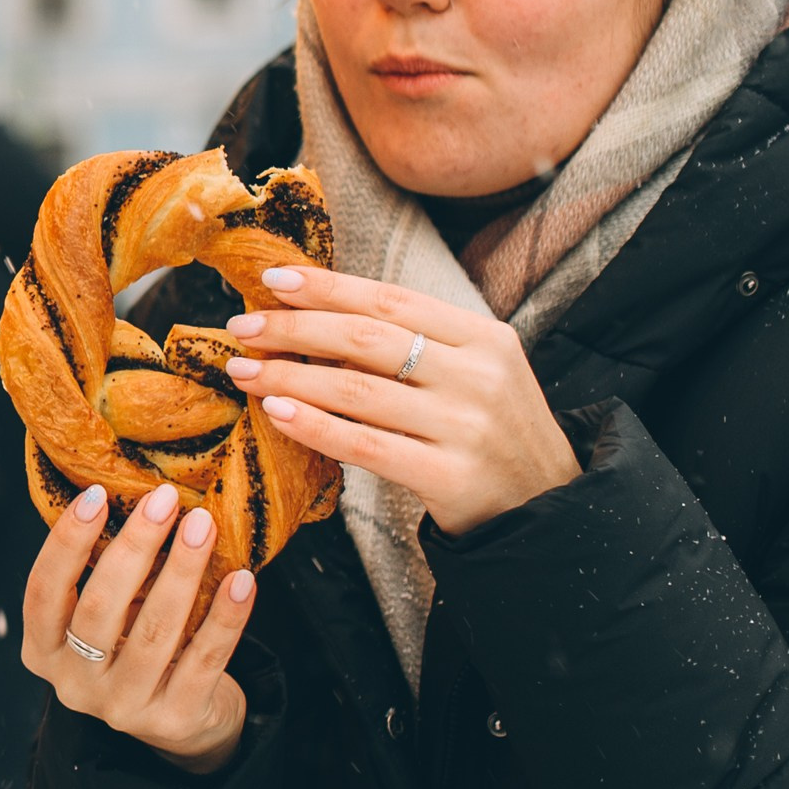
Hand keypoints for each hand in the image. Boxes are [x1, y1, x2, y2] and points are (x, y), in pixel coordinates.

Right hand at [20, 482, 256, 773]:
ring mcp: (124, 707)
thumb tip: (137, 500)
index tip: (97, 494)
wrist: (178, 721)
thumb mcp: (103, 621)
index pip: (43, 590)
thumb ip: (105, 577)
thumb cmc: (133, 649)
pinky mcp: (174, 719)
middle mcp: (75, 684)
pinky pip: (204, 660)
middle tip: (165, 500)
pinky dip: (225, 617)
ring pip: (154, 631)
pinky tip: (240, 580)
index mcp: (44, 651)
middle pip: (99, 608)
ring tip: (202, 526)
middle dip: (134, 546)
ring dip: (182, 571)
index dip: (67, 541)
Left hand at [221, 264, 577, 534]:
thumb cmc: (490, 432)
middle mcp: (479, 376)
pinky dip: (315, 426)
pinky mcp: (451, 476)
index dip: (327, 286)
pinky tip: (276, 412)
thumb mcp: (471, 372)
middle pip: (366, 338)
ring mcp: (467, 427)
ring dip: (289, 376)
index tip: (271, 278)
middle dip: (293, 328)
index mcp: (484, 337)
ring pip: (358, 390)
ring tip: (243, 370)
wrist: (548, 511)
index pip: (391, 299)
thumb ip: (411, 343)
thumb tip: (314, 313)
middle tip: (241, 326)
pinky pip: (366, 445)